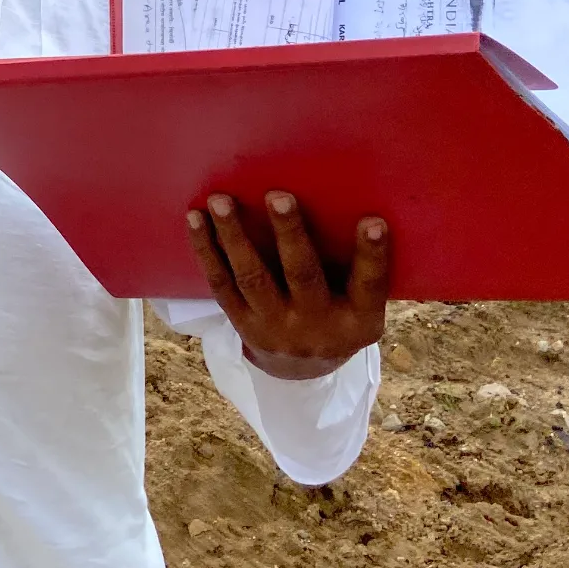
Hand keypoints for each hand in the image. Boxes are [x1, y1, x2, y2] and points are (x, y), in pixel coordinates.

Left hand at [184, 190, 389, 380]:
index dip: (372, 255)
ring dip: (234, 236)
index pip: (369, 285)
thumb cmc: (339, 315)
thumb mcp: (362, 305)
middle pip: (302, 276)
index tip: (373, 221)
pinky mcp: (242, 324)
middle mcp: (316, 326)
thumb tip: (352, 201)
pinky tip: (196, 219)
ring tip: (221, 201)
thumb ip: (359, 267)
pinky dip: (207, 250)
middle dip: (290, 234)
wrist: (300, 371)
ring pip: (252, 278)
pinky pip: (220, 285)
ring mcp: (275, 328)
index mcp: (358, 320)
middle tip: (278, 196)